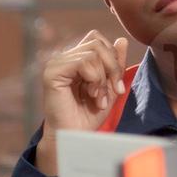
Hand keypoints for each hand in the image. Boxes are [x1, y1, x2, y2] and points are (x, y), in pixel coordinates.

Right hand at [34, 31, 129, 176]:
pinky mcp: (52, 72)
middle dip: (112, 67)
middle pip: (97, 43)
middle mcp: (64, 58)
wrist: (76, 136)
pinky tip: (92, 95)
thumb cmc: (89, 116)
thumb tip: (123, 40)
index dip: (113, 58)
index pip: (97, 40)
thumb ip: (115, 64)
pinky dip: (95, 78)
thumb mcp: (110, 87)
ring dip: (103, 77)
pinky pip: (84, 61)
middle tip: (113, 91)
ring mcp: (57, 63)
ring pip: (93, 52)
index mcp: (75, 59)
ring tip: (98, 97)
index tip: (118, 86)